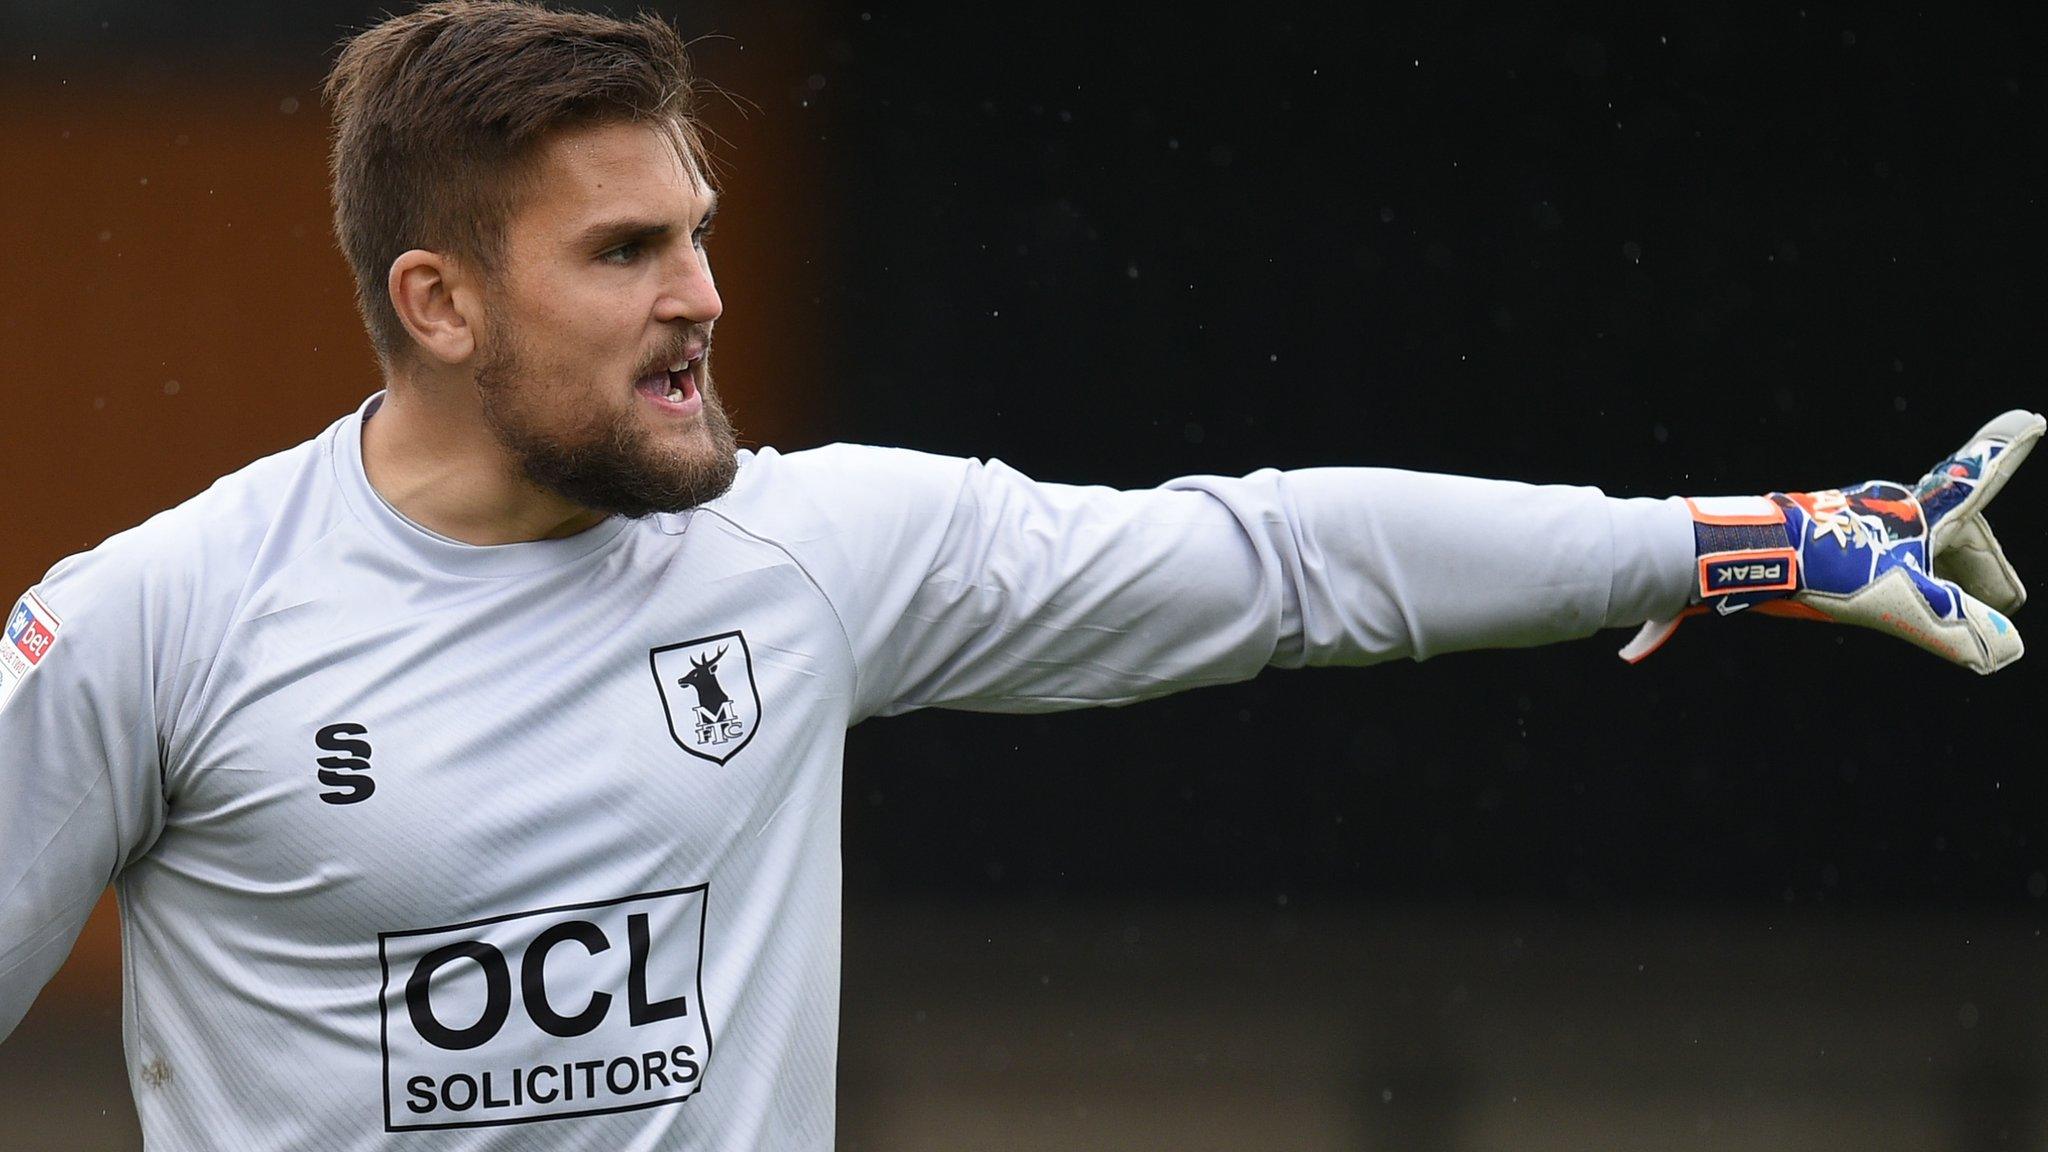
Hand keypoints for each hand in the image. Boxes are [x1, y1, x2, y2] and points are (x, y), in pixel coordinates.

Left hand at [1621, 409, 2043, 673]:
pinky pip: (1877, 554)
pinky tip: (1886, 595)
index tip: (2031, 419)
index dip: (2006, 450)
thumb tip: (2005, 650)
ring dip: (1941, 573)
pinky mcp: (1822, 535)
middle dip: (1983, 565)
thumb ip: (1955, 626)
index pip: (1977, 477)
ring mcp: (1852, 518)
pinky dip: (1899, 577)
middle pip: (1954, 530)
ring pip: (1914, 543)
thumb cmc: (1827, 567)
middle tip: (2006, 598)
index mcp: (1917, 511)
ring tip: (1954, 606)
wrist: (1746, 554)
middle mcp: (1887, 505)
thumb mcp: (1901, 602)